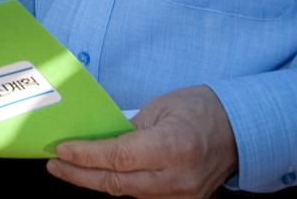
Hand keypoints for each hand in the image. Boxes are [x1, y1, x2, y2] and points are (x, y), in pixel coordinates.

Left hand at [48, 85, 237, 197]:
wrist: (241, 129)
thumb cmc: (201, 109)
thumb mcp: (161, 107)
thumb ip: (130, 128)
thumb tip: (98, 140)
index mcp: (173, 147)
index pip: (118, 157)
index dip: (85, 156)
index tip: (61, 150)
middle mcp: (177, 177)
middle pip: (118, 182)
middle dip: (81, 175)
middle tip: (55, 165)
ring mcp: (183, 195)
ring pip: (128, 193)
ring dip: (96, 182)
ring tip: (70, 169)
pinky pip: (143, 196)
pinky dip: (119, 186)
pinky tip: (100, 176)